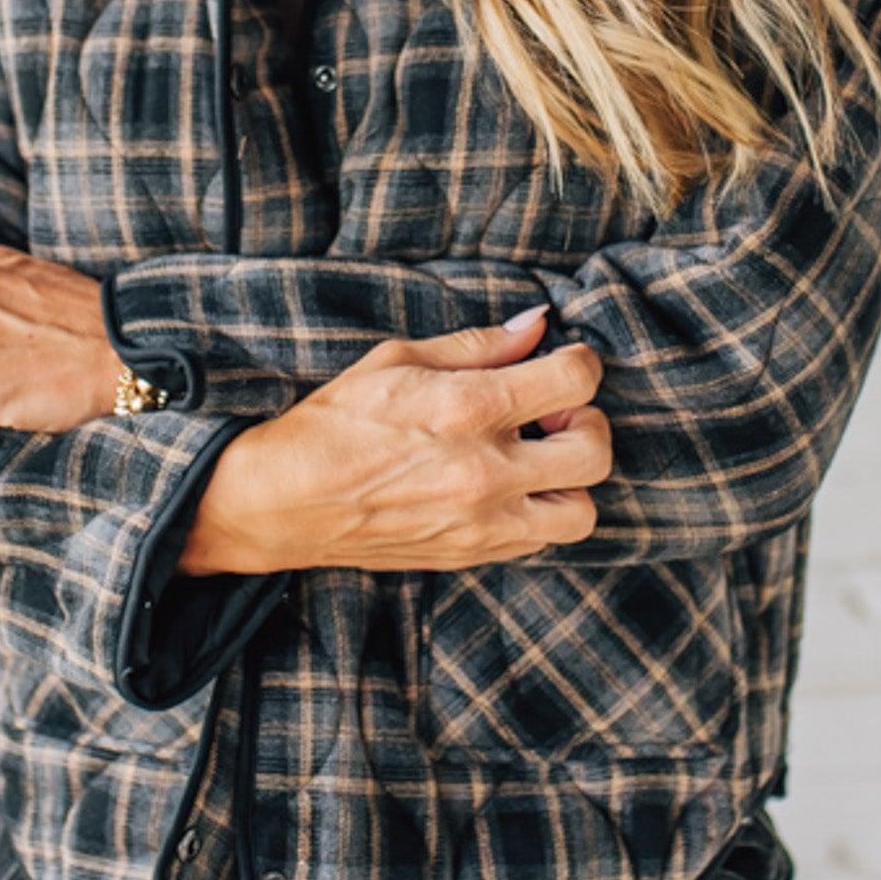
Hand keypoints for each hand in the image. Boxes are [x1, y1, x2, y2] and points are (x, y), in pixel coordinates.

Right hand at [206, 308, 611, 574]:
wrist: (285, 501)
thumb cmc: (336, 420)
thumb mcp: (399, 359)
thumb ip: (478, 344)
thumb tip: (536, 323)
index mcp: (469, 409)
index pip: (574, 381)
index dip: (580, 362)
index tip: (563, 359)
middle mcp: (486, 472)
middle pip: (595, 452)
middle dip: (588, 421)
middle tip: (554, 411)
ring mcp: (482, 523)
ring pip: (582, 512)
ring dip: (572, 478)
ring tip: (536, 456)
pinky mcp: (472, 555)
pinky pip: (540, 541)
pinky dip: (539, 510)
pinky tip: (506, 485)